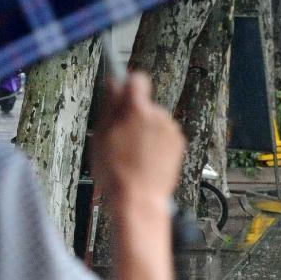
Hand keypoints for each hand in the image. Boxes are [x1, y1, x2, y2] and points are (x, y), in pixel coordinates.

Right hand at [89, 73, 185, 203]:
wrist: (138, 199)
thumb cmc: (116, 173)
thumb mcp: (101, 135)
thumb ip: (110, 104)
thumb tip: (114, 83)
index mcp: (137, 110)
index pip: (137, 79)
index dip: (127, 85)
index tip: (121, 94)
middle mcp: (158, 116)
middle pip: (145, 104)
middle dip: (134, 114)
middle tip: (120, 137)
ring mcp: (171, 131)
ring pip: (155, 121)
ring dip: (145, 130)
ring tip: (132, 154)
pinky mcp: (179, 144)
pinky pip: (164, 135)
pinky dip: (156, 143)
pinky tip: (145, 159)